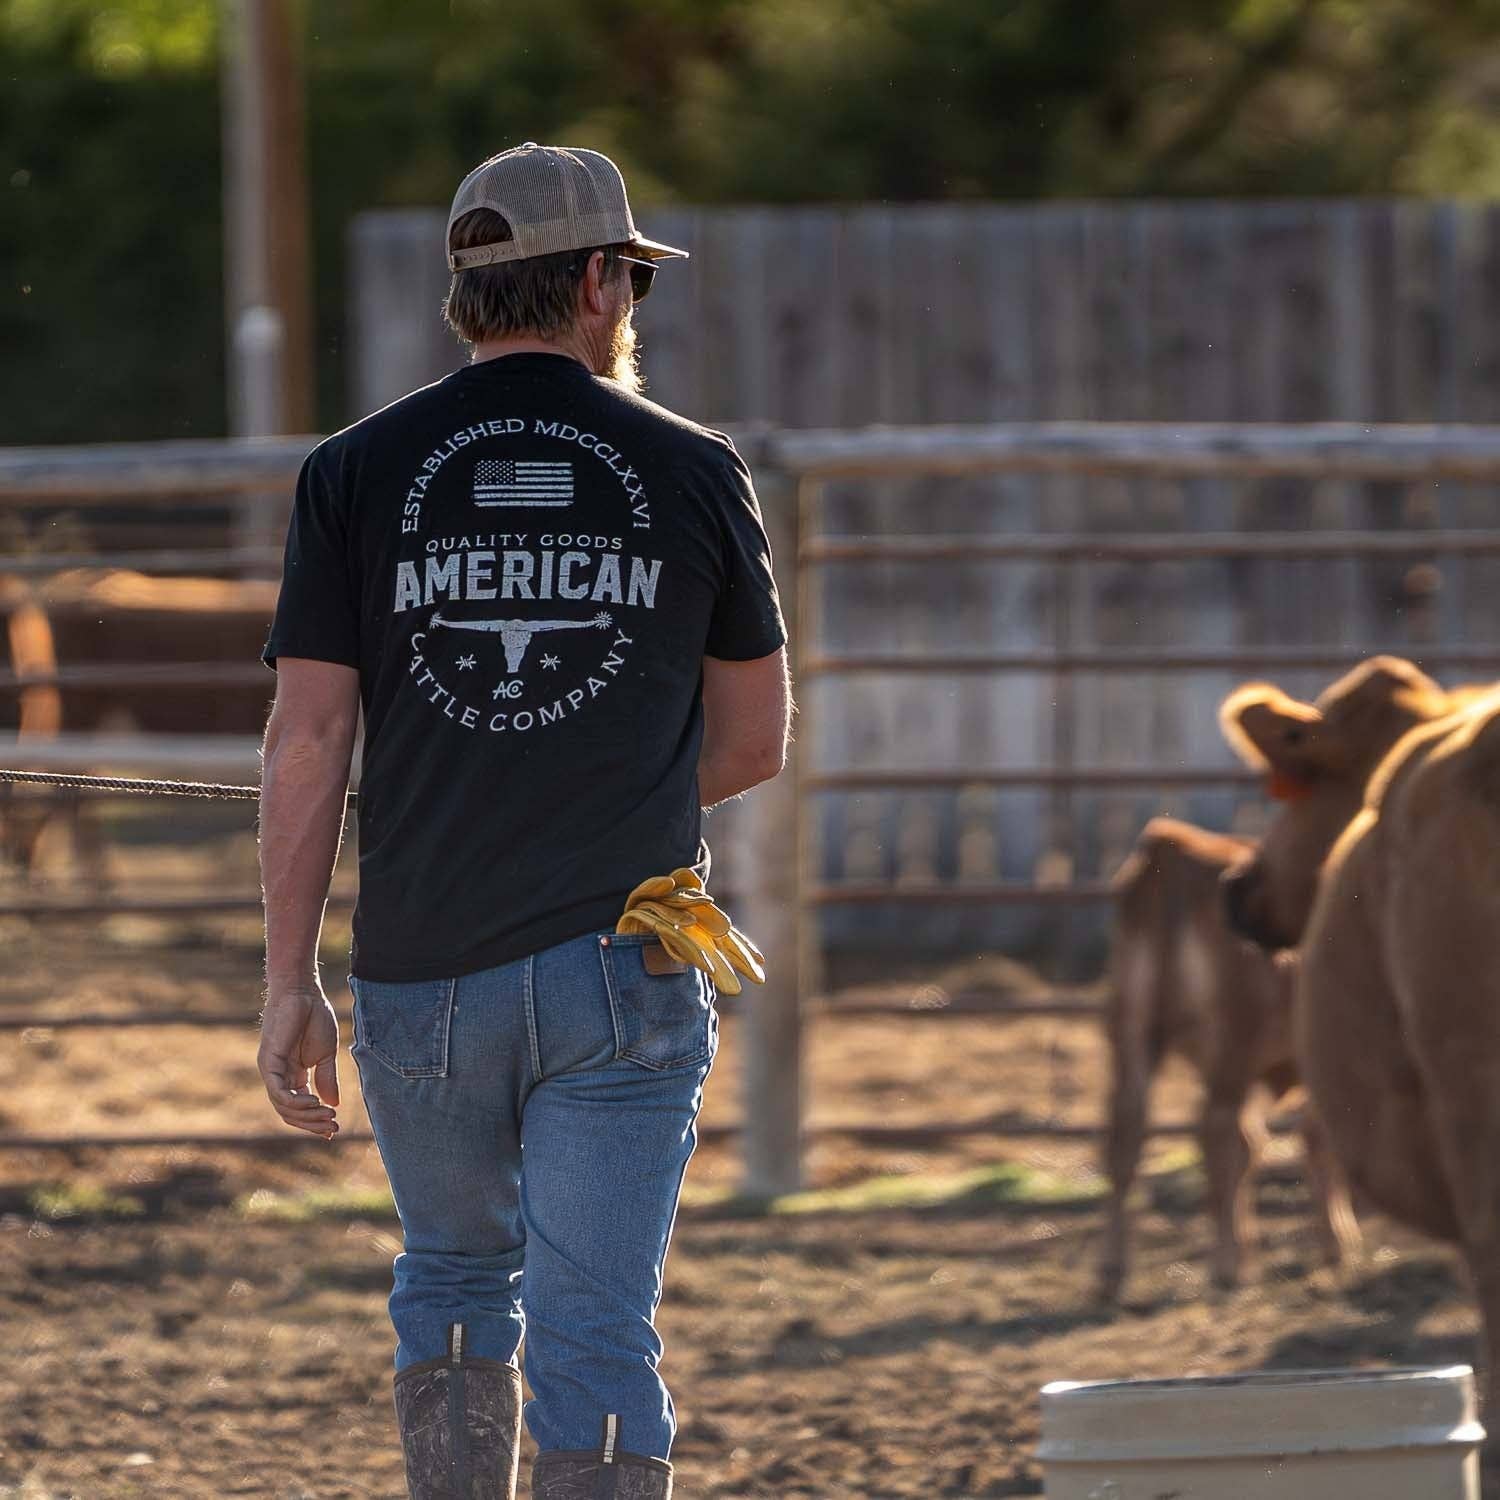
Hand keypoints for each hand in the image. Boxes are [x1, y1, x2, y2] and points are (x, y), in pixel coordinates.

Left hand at [258, 981, 340, 1139]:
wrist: (304, 992)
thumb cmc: (314, 1017)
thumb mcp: (326, 1054)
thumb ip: (327, 1078)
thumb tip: (332, 1104)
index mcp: (292, 1075)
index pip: (299, 1107)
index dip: (314, 1121)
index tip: (334, 1129)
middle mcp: (278, 1076)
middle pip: (289, 1112)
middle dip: (311, 1123)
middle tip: (333, 1127)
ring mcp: (271, 1071)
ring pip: (283, 1106)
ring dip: (306, 1116)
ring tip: (328, 1116)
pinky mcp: (268, 1062)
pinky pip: (278, 1092)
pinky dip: (296, 1102)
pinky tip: (314, 1103)